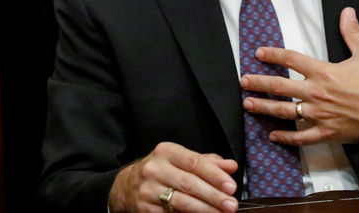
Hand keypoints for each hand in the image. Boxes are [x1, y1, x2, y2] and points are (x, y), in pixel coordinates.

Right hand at [108, 142, 238, 212]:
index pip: (194, 162)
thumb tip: (230, 166)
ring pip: (181, 202)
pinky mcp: (145, 209)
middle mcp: (155, 169)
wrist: (127, 185)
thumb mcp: (180, 159)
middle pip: (189, 184)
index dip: (215, 175)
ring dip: (205, 209)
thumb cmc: (161, 170)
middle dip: (213, 196)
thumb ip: (206, 162)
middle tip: (231, 205)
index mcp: (166, 152)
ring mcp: (148, 190)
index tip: (231, 186)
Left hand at [239, 7, 358, 145]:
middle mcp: (317, 93)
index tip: (259, 53)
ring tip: (248, 105)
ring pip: (284, 111)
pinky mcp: (327, 132)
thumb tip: (347, 11)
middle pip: (279, 86)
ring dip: (264, 108)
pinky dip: (286, 137)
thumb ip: (352, 33)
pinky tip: (273, 135)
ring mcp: (320, 114)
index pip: (291, 59)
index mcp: (324, 72)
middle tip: (243, 82)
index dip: (273, 54)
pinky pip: (301, 136)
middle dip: (258, 83)